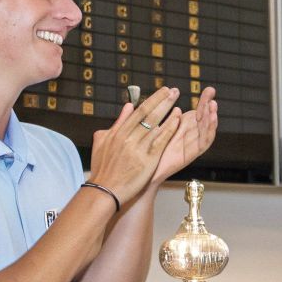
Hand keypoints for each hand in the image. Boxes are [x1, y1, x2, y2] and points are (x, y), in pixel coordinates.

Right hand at [87, 87, 181, 204]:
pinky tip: (177, 119)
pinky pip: (161, 140)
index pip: (138, 111)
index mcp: (118, 132)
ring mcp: (138, 148)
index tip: (163, 91)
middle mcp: (128, 137)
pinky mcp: (148, 160)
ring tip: (178, 100)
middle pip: (148, 114)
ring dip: (168, 110)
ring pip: (156, 124)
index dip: (153, 99)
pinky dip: (169, 128)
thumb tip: (128, 106)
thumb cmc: (103, 168)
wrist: (104, 191)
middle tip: (174, 91)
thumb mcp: (103, 141)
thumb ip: (117, 123)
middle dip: (162, 100)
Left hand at [150, 86, 218, 183]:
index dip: (204, 101)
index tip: (209, 90)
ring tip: (214, 106)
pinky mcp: (190, 156)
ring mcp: (191, 145)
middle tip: (212, 93)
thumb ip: (154, 116)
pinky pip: (203, 143)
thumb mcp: (151, 128)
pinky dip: (209, 132)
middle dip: (209, 106)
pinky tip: (211, 121)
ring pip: (206, 130)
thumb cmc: (147, 151)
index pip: (197, 112)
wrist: (144, 172)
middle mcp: (189, 135)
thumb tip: (149, 98)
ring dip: (212, 118)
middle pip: (204, 119)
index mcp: (182, 127)